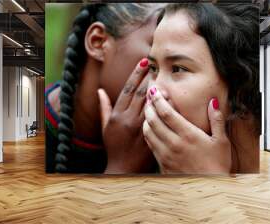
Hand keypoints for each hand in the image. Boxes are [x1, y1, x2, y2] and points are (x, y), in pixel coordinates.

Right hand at [98, 58, 155, 173]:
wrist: (123, 167)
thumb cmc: (113, 146)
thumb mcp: (105, 126)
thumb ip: (104, 108)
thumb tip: (100, 91)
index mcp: (117, 115)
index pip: (128, 89)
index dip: (136, 74)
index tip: (143, 61)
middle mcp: (128, 119)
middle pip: (141, 93)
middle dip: (148, 76)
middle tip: (156, 63)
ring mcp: (140, 127)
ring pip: (151, 103)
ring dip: (158, 88)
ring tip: (164, 75)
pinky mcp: (150, 134)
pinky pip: (158, 117)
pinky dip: (163, 106)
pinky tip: (169, 96)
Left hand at [142, 87, 231, 173]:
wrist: (209, 190)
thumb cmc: (218, 165)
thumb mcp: (222, 141)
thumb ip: (216, 119)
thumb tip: (213, 101)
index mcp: (188, 135)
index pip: (166, 112)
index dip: (158, 99)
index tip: (155, 89)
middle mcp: (174, 143)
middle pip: (153, 120)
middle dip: (149, 105)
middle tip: (149, 96)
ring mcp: (166, 154)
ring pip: (148, 132)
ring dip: (146, 118)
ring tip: (148, 110)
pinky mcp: (162, 163)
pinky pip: (150, 144)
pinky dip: (147, 132)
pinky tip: (150, 128)